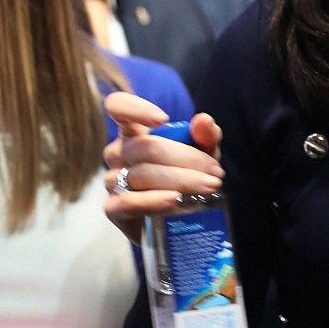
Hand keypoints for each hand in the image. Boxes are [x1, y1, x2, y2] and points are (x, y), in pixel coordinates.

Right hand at [103, 92, 223, 242]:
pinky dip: (153, 200)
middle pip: (144, 147)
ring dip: (180, 180)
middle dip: (186, 158)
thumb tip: (204, 121)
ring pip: (141, 174)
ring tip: (208, 186)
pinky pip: (128, 202)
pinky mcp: (113, 209)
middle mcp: (117, 153)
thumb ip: (206, 137)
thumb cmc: (185, 177)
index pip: (118, 107)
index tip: (163, 119)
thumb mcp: (202, 155)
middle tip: (216, 172)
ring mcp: (112, 181)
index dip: (134, 108)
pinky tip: (175, 199)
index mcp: (133, 132)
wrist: (173, 220)